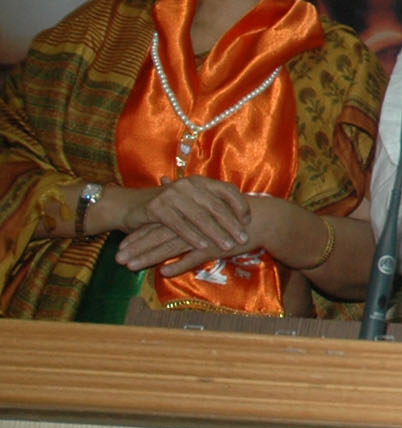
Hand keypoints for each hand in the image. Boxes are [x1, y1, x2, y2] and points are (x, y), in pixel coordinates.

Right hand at [114, 176, 249, 252]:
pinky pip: (180, 225)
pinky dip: (192, 236)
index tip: (248, 221)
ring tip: (228, 246)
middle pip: (216, 206)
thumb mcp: (192, 202)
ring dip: (216, 233)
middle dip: (231, 225)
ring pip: (200, 217)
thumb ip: (212, 205)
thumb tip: (244, 217)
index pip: (227, 190)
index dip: (240, 205)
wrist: (128, 206)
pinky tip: (203, 246)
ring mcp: (172, 195)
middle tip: (243, 239)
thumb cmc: (168, 207)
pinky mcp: (157, 208)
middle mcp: (188, 185)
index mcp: (200, 181)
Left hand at [115, 194, 306, 277]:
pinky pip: (195, 256)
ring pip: (170, 247)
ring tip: (130, 266)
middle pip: (158, 236)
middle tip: (117, 259)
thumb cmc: (233, 214)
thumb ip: (184, 196)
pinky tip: (164, 272)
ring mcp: (203, 235)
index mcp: (188, 215)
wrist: (262, 220)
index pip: (158, 226)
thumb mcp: (207, 203)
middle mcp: (192, 223)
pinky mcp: (216, 245)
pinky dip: (180, 264)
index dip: (138, 236)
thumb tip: (164, 179)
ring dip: (149, 257)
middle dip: (136, 248)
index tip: (120, 246)